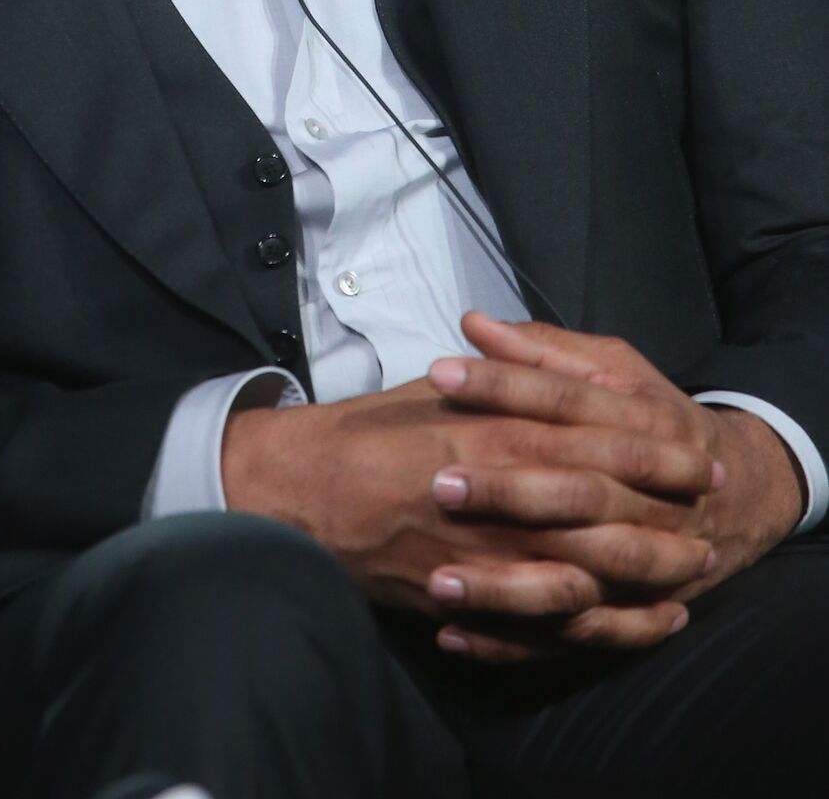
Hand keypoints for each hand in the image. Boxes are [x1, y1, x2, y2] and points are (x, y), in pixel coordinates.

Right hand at [220, 362, 716, 659]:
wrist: (295, 493)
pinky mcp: (463, 596)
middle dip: (660, 510)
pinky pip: (541, 618)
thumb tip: (551, 379)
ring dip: (641, 568)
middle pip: (599, 506)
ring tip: (685, 566)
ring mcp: (477, 552)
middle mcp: (490, 493)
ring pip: (582, 566)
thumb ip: (497, 385)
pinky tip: (627, 615)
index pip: (588, 439)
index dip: (648, 449)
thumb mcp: (435, 394)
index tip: (691, 451)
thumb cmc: (362, 434)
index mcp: (485, 431)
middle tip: (703, 507)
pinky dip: (593, 620)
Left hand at [419, 312, 804, 660]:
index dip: (503, 386)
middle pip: (573, 494)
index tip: (440, 374)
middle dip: (505, 492)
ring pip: (572, 582)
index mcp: (640, 424)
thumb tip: (473, 323)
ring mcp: (637, 566)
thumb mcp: (614, 370)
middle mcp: (643, 499)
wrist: (735, 496)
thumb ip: (544, 351)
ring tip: (435, 579)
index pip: (565, 401)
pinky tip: (451, 633)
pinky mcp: (623, 613)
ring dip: (504, 585)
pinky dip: (510, 643)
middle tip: (436, 484)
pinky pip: (566, 638)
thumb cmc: (654, 419)